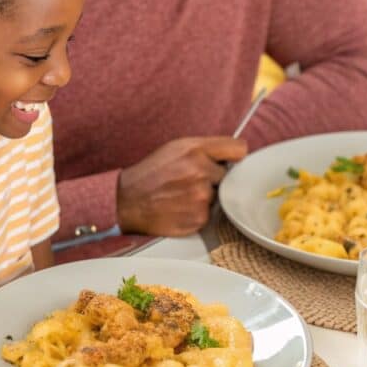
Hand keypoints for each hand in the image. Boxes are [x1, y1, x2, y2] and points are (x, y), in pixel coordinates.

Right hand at [116, 136, 247, 235]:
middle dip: (213, 178)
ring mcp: (201, 197)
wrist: (127, 201)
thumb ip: (207, 147)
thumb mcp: (176, 147)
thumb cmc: (152, 173)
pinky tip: (180, 207)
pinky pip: (210, 213)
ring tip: (182, 194)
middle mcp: (200, 172)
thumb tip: (238, 153)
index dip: (234, 155)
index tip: (229, 160)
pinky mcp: (199, 218)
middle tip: (190, 180)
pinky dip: (198, 212)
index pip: (238, 149)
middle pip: (228, 175)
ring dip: (205, 196)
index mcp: (196, 150)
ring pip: (218, 196)